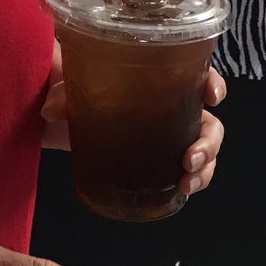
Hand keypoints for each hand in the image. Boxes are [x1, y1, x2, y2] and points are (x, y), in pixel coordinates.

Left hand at [41, 43, 226, 196]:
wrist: (66, 119)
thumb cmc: (79, 89)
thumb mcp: (71, 82)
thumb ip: (63, 91)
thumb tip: (52, 109)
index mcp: (162, 78)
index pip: (199, 75)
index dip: (213, 84)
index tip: (212, 96)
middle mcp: (174, 107)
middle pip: (208, 122)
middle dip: (208, 141)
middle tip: (190, 158)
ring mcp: (171, 136)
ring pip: (205, 149)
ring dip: (205, 167)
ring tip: (187, 182)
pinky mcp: (162, 160)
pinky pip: (189, 170)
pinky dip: (193, 181)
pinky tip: (183, 190)